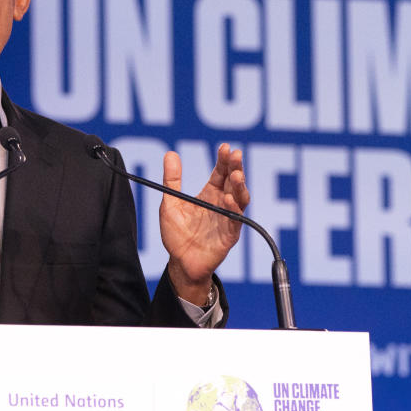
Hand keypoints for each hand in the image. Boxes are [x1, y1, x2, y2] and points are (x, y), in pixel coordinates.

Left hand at [159, 143, 248, 304]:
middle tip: (235, 155)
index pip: (220, 173)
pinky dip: (234, 209)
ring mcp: (227, 218)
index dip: (223, 161)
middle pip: (233, 182)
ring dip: (240, 186)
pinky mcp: (229, 234)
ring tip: (236, 174)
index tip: (224, 147)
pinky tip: (229, 198)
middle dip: (236, 167)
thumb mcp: (170, 203)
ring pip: (240, 198)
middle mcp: (221, 204)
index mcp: (209, 195)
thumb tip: (170, 153)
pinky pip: (235, 220)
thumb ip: (172, 180)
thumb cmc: (176, 234)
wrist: (180, 262)